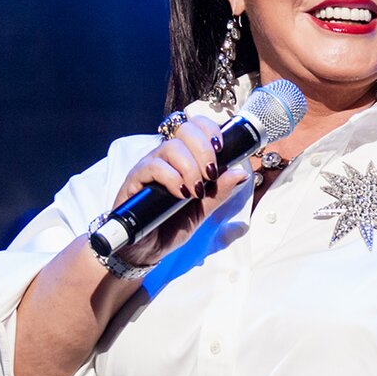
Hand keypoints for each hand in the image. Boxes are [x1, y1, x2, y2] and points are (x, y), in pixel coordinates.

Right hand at [113, 115, 248, 265]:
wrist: (147, 249)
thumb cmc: (172, 225)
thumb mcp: (203, 209)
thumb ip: (220, 191)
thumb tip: (241, 173)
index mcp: (184, 158)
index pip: (196, 126)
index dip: (210, 130)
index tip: (221, 148)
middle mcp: (166, 157)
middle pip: (185, 130)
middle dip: (204, 150)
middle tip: (210, 174)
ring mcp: (149, 166)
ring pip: (171, 147)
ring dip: (190, 167)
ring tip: (196, 190)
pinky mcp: (134, 180)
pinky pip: (153, 166)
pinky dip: (172, 178)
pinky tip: (180, 194)